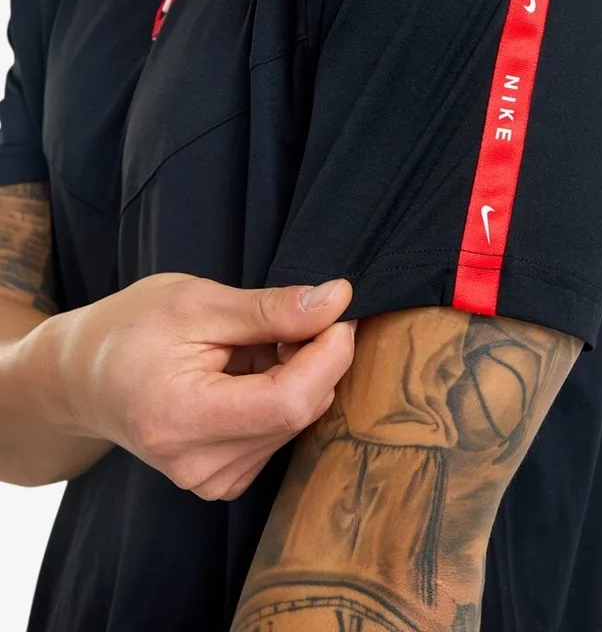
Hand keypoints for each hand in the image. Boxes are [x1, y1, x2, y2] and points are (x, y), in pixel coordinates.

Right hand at [43, 271, 357, 500]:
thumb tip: (338, 300)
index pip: (289, 401)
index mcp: (181, 418)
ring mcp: (208, 480)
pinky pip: (282, 433)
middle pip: (299, 411)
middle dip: (315, 357)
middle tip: (288, 318)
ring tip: (252, 346)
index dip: (329, 354)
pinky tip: (248, 374)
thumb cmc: (132, 328)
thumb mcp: (198, 301)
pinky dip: (282, 396)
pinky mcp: (222, 480)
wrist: (82, 377)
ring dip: (298, 375)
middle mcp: (195, 465)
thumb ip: (271, 308)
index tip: (338, 311)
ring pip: (297, 421)